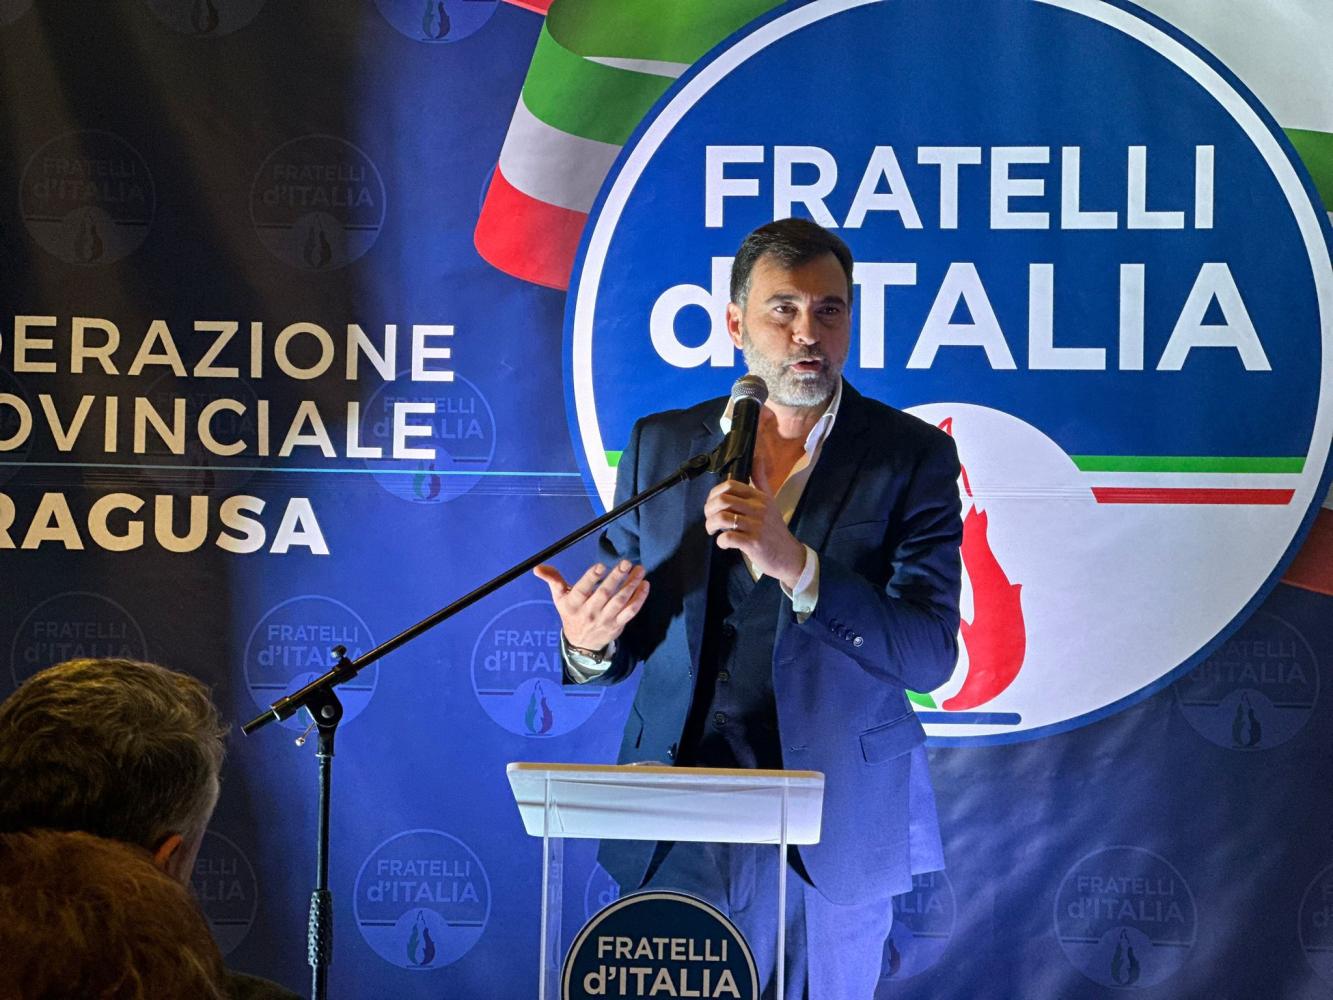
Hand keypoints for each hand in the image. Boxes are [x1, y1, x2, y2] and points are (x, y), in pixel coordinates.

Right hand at [532, 560, 649, 651]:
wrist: (582, 644)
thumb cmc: (571, 613)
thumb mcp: (559, 598)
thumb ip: (552, 580)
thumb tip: (537, 568)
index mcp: (574, 604)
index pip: (582, 590)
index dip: (591, 578)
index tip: (601, 566)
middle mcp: (589, 612)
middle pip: (604, 594)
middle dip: (616, 578)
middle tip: (626, 563)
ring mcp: (605, 620)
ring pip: (620, 601)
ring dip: (631, 585)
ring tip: (640, 570)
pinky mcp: (617, 625)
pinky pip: (630, 612)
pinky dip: (639, 599)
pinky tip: (645, 585)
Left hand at [703, 479, 806, 588]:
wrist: (788, 556)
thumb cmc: (774, 529)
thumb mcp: (770, 501)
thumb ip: (760, 480)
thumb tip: (757, 455)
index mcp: (760, 497)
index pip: (730, 486)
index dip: (714, 494)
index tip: (712, 505)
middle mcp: (759, 508)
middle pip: (723, 500)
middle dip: (709, 510)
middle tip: (710, 520)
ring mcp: (757, 526)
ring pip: (723, 518)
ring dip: (711, 525)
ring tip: (713, 531)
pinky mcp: (754, 543)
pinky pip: (728, 537)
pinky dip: (721, 541)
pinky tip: (724, 543)